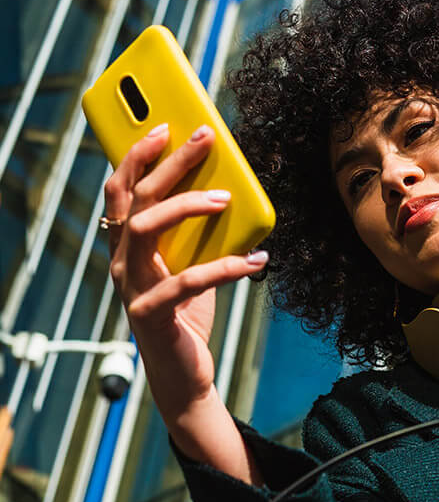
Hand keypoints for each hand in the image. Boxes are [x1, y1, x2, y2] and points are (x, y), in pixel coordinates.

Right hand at [104, 123, 267, 428]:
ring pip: (145, 229)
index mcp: (125, 246)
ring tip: (224, 198)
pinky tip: (256, 261)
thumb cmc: (188, 314)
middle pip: (135, 199)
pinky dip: (224, 267)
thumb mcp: (192, 263)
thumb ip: (198, 232)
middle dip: (168, 163)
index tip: (165, 126)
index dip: (136, 155)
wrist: (184, 376)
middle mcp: (119, 263)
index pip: (120, 190)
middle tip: (202, 139)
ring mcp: (130, 289)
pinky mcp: (151, 315)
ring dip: (186, 205)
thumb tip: (231, 188)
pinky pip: (186, 281)